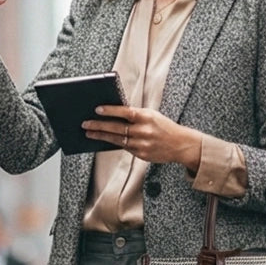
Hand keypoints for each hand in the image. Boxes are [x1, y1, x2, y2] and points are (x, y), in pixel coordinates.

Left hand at [82, 105, 201, 169]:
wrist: (180, 145)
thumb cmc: (164, 127)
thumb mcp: (152, 116)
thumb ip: (135, 115)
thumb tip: (113, 113)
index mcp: (147, 117)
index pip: (125, 112)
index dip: (110, 110)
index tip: (97, 109)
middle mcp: (144, 131)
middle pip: (117, 128)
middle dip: (99, 125)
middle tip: (85, 124)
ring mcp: (142, 144)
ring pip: (117, 140)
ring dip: (101, 136)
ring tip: (89, 133)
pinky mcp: (142, 155)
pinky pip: (124, 148)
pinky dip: (113, 143)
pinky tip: (103, 140)